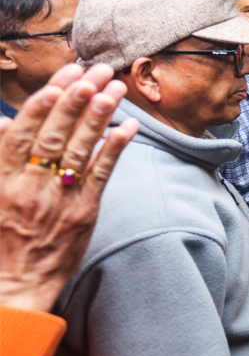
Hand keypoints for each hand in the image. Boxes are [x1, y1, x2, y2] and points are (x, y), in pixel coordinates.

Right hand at [0, 63, 138, 312]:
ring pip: (81, 148)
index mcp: (1, 178)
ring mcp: (58, 198)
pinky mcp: (83, 213)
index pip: (24, 130)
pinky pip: (102, 174)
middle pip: (56, 132)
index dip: (45, 102)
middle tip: (96, 70)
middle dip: (78, 97)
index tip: (63, 78)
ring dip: (100, 115)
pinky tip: (129, 127)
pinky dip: (115, 148)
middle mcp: (29, 185)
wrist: (13, 285)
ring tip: (115, 88)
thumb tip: (4, 123)